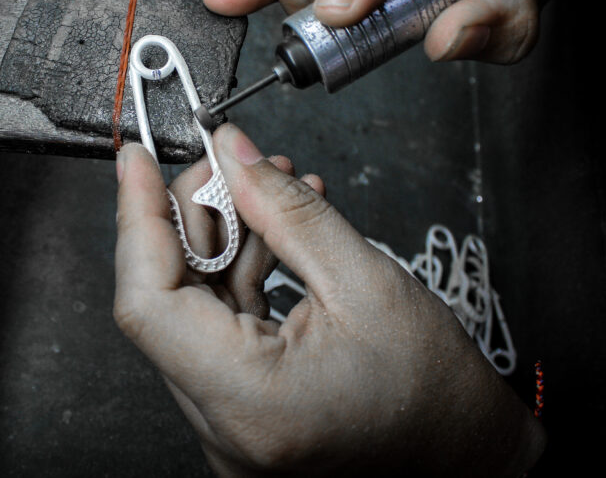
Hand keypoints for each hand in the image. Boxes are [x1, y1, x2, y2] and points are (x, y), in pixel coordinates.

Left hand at [114, 124, 544, 474]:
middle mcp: (225, 424)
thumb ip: (289, 212)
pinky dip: (239, 271)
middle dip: (193, 217)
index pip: (148, 301)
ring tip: (271, 193)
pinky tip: (274, 232)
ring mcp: (229, 422)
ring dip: (222, 239)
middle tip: (231, 164)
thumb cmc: (438, 400)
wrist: (469, 457)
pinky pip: (217, 327)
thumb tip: (235, 157)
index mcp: (249, 401)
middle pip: (168, 298)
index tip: (138, 163)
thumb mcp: (367, 283)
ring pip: (191, 308)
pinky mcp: (242, 409)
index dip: (137, 220)